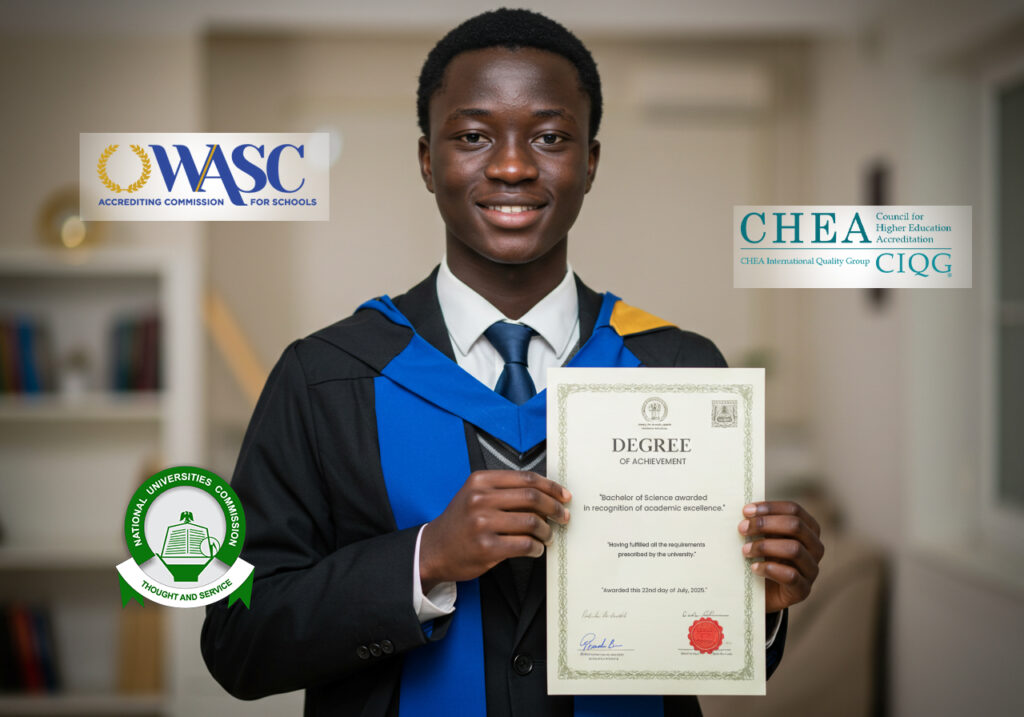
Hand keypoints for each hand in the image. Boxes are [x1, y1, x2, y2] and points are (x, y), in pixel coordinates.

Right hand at [419, 470, 571, 591]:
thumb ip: (504, 491)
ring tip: (548, 536)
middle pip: (532, 498)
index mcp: (481, 481)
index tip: (564, 495)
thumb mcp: (475, 495)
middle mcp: (480, 499)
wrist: (434, 549)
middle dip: (554, 508)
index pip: (526, 478)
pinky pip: (524, 545)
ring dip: (547, 531)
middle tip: (563, 517)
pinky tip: (537, 549)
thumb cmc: (460, 522)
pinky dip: (537, 548)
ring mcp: (482, 523)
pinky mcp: (486, 547)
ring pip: (532, 522)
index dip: (550, 486)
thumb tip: (545, 494)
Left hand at [738, 501, 823, 613]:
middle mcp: (815, 547)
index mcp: (808, 529)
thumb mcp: (765, 538)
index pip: (794, 509)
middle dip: (766, 524)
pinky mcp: (803, 589)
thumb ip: (761, 524)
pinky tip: (754, 568)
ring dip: (765, 547)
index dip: (770, 507)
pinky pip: (791, 576)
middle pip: (795, 526)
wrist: (764, 594)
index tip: (746, 511)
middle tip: (742, 528)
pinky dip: (770, 569)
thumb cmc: (765, 558)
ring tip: (745, 550)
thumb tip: (746, 509)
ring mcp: (812, 569)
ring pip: (794, 549)